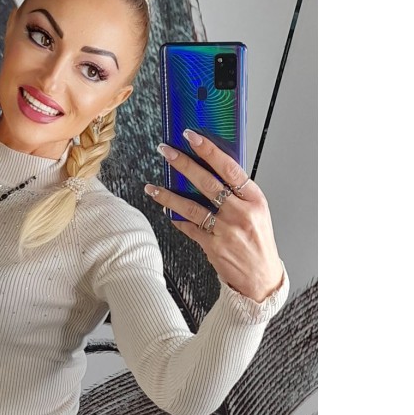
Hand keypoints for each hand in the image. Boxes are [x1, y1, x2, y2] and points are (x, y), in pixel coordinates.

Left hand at [145, 131, 283, 302]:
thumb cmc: (259, 242)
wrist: (261, 277)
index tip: (192, 137)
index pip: (229, 168)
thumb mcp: (258, 211)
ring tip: (152, 187)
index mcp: (254, 199)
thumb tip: (212, 170)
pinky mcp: (213, 247)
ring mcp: (225, 231)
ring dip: (169, 196)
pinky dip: (177, 219)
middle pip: (207, 183)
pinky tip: (166, 211)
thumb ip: (238, 192)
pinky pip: (189, 228)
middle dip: (183, 164)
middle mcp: (240, 213)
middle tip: (166, 152)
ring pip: (191, 207)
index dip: (209, 151)